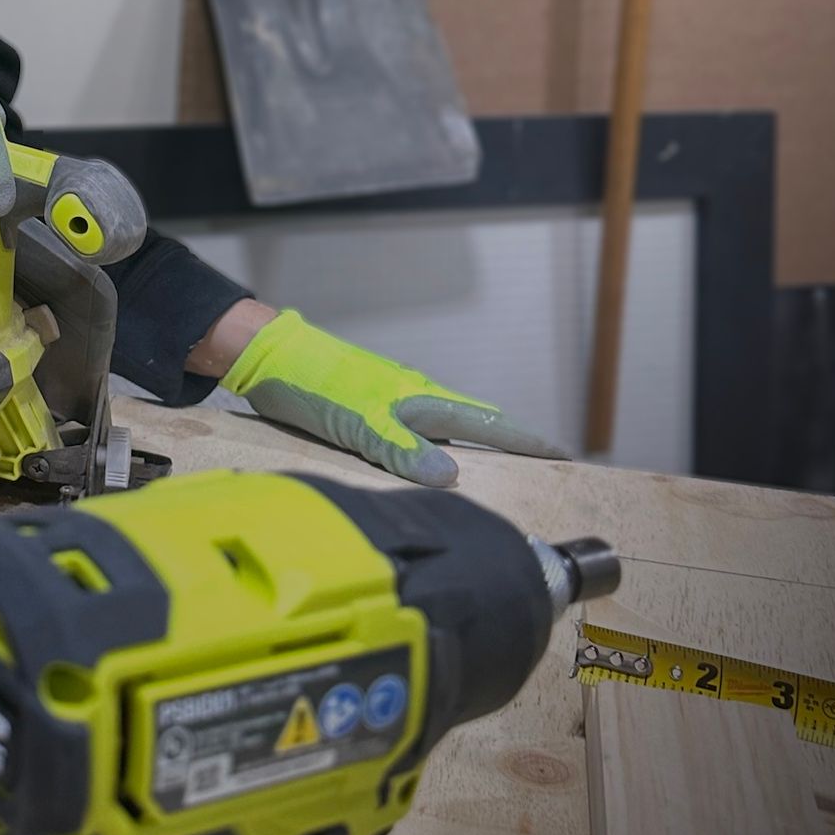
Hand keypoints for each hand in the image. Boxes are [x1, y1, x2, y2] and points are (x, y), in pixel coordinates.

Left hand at [214, 309, 565, 487]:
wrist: (270, 358)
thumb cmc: (315, 386)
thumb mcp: (359, 424)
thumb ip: (403, 450)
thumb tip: (453, 476)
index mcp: (422, 400)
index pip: (489, 423)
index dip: (526, 440)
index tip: (564, 453)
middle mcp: (415, 399)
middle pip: (475, 422)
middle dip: (511, 442)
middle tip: (543, 462)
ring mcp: (393, 401)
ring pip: (447, 425)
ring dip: (474, 444)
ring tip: (497, 467)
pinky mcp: (370, 408)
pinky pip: (417, 430)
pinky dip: (437, 445)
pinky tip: (428, 460)